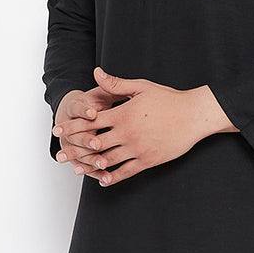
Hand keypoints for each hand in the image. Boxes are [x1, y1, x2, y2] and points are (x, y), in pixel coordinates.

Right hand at [52, 87, 121, 175]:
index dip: (84, 111)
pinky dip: (95, 172)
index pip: (77, 108)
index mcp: (74, 108)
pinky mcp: (78, 157)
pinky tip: (106, 178)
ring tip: (102, 163)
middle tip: (96, 143)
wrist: (80, 113)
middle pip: (75, 134)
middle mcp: (68, 127)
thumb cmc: (94, 102)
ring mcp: (71, 143)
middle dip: (86, 139)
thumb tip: (98, 71)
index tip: (92, 112)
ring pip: (79, 153)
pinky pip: (85, 166)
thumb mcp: (100, 92)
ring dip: (89, 158)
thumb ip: (105, 85)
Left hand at [58, 65, 234, 186]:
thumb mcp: (141, 87)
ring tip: (77, 169)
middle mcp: (127, 133)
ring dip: (90, 165)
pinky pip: (126, 171)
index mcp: (123, 114)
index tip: (59, 131)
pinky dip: (112, 176)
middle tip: (60, 156)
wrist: (194, 116)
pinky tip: (102, 179)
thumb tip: (96, 73)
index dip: (73, 127)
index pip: (90, 122)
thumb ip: (115, 84)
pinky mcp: (148, 160)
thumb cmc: (168, 99)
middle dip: (76, 149)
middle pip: (94, 143)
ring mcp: (137, 149)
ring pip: (108, 160)